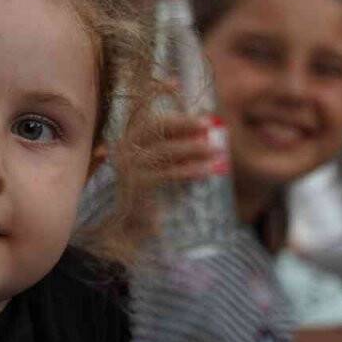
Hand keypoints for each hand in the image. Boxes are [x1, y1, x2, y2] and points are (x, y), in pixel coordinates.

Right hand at [113, 113, 219, 235]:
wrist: (135, 222)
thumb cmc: (156, 190)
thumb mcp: (167, 164)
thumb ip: (181, 147)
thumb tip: (209, 132)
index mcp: (131, 139)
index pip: (155, 121)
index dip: (181, 119)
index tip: (206, 122)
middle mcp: (125, 148)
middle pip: (156, 128)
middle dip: (185, 125)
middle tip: (210, 130)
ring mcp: (128, 165)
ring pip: (165, 150)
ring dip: (193, 148)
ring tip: (215, 150)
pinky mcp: (136, 183)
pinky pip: (167, 173)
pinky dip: (189, 170)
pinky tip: (206, 170)